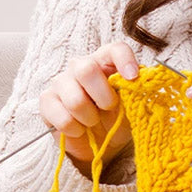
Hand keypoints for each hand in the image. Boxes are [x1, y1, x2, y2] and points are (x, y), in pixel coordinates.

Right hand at [38, 43, 139, 175]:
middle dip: (103, 95)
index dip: (124, 60)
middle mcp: (80, 66)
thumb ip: (137, 92)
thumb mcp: (131, 105)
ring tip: (93, 122)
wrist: (98, 141)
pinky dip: (76, 129)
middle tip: (109, 108)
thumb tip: (145, 82)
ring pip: (74, 99)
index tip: (133, 77)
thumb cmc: (116, 117)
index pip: (115, 49)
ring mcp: (60, 82)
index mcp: (105, 62)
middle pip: (86, 69)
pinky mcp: (47, 101)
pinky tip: (79, 129)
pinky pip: (62, 118)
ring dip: (89, 118)